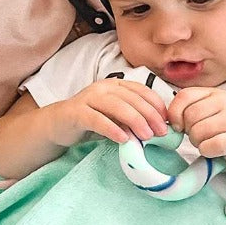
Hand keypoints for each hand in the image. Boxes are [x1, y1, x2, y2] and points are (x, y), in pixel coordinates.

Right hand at [45, 79, 168, 147]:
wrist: (58, 125)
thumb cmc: (91, 122)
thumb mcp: (115, 118)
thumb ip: (132, 119)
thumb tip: (157, 129)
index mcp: (115, 85)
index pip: (141, 90)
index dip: (156, 104)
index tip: (167, 121)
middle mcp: (103, 88)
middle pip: (131, 98)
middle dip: (149, 115)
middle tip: (161, 132)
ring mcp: (88, 98)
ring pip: (116, 106)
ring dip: (134, 121)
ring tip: (146, 136)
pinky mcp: (76, 113)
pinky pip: (97, 119)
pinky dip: (112, 129)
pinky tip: (123, 139)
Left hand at [167, 86, 225, 168]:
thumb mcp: (209, 112)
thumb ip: (189, 110)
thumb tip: (167, 121)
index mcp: (215, 93)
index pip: (184, 96)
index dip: (175, 113)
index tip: (178, 126)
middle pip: (190, 116)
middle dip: (188, 131)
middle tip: (199, 137)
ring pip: (198, 132)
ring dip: (197, 143)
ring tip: (208, 142)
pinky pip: (209, 146)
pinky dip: (206, 151)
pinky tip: (214, 150)